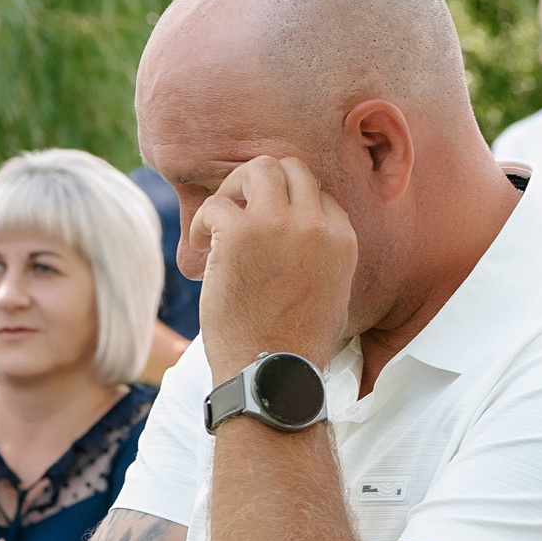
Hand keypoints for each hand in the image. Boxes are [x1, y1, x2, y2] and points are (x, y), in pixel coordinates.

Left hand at [189, 155, 356, 376]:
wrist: (271, 372)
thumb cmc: (295, 347)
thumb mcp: (331, 296)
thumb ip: (322, 258)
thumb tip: (299, 243)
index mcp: (342, 239)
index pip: (318, 193)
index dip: (288, 204)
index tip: (266, 227)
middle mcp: (315, 224)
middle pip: (291, 168)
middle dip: (261, 182)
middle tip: (238, 208)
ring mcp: (278, 225)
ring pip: (257, 169)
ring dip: (232, 189)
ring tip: (218, 221)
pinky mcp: (239, 235)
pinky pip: (216, 204)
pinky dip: (201, 221)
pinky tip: (199, 246)